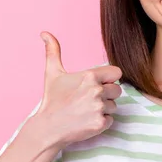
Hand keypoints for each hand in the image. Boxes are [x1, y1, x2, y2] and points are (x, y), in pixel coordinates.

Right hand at [34, 31, 121, 148]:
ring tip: (86, 110)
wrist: (48, 128)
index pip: (116, 73)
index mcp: (90, 76)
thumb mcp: (52, 73)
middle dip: (106, 95)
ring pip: (114, 106)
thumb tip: (45, 33)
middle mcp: (97, 91)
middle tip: (88, 100)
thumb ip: (53, 51)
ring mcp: (99, 108)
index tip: (98, 84)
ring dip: (104, 109)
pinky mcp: (100, 123)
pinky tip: (87, 120)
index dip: (109, 79)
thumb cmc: (52, 100)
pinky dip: (101, 122)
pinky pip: (111, 120)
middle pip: (117, 90)